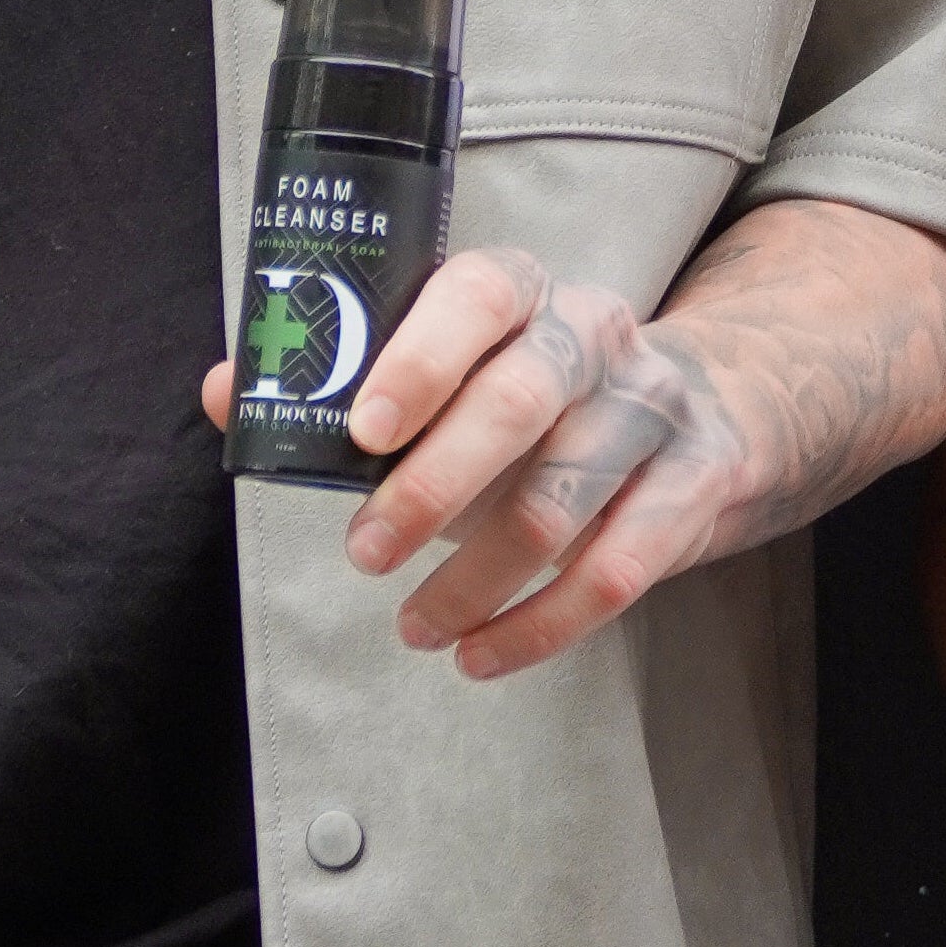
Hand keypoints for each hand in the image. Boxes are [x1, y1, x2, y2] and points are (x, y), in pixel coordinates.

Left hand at [200, 204, 945, 682]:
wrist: (718, 407)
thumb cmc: (541, 396)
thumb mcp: (461, 366)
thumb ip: (346, 376)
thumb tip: (227, 392)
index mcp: (528, 292)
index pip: (481, 295)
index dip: (421, 355)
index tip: (362, 426)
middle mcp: (598, 338)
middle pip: (522, 401)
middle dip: (434, 486)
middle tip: (363, 552)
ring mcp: (655, 411)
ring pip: (565, 500)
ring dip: (476, 578)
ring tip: (412, 625)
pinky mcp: (701, 485)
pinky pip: (620, 569)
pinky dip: (540, 627)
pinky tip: (480, 654)